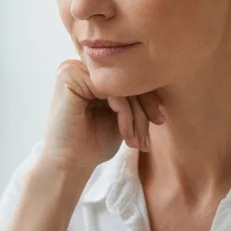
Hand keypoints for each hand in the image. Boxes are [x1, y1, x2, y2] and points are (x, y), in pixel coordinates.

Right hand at [41, 60, 164, 173]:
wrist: (70, 165)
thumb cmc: (94, 142)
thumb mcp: (121, 115)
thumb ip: (134, 95)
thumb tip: (161, 78)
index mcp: (91, 72)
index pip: (128, 76)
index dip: (148, 98)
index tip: (159, 120)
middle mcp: (80, 65)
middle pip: (126, 78)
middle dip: (144, 109)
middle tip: (148, 136)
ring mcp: (73, 69)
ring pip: (122, 85)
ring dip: (136, 117)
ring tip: (138, 142)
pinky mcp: (69, 77)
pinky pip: (112, 90)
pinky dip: (125, 115)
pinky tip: (126, 135)